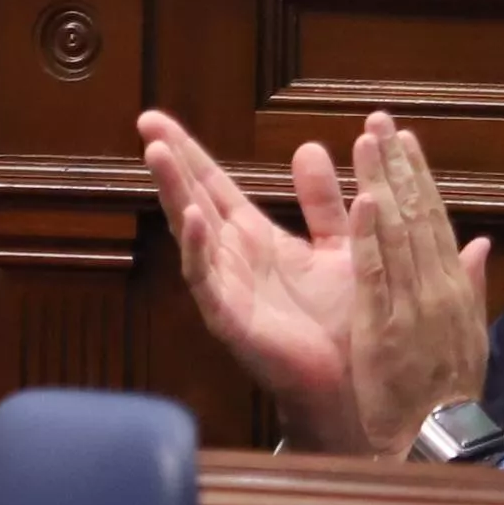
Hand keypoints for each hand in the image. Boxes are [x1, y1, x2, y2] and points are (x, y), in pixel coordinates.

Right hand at [140, 109, 366, 450]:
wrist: (358, 386)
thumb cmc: (346, 323)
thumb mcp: (339, 247)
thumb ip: (323, 202)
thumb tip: (309, 146)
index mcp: (254, 240)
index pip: (213, 186)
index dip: (188, 152)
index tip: (158, 119)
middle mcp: (232, 259)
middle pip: (193, 198)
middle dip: (170, 161)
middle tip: (145, 120)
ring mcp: (226, 289)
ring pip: (190, 233)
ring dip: (174, 193)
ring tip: (157, 154)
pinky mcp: (230, 320)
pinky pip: (207, 281)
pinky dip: (197, 249)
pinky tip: (192, 218)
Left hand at [336, 114, 494, 444]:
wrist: (441, 444)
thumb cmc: (448, 393)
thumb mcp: (468, 336)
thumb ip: (468, 286)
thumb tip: (477, 244)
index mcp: (453, 288)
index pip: (434, 220)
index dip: (419, 177)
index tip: (406, 139)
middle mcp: (436, 290)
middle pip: (416, 216)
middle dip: (398, 165)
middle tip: (380, 120)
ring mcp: (412, 307)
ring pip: (397, 234)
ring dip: (382, 184)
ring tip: (368, 141)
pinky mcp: (384, 329)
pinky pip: (376, 276)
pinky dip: (370, 238)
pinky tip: (363, 202)